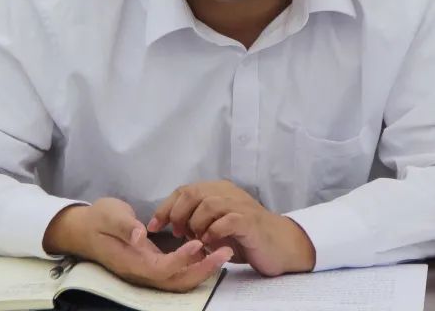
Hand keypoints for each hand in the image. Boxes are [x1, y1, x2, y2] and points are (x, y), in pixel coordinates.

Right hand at [42, 198, 231, 290]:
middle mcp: (141, 272)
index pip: (162, 269)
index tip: (198, 242)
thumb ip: (124, 225)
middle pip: (176, 281)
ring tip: (224, 251)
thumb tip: (139, 233)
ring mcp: (147, 271)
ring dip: (203, 269)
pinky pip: (176, 272)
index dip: (181, 259)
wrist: (83, 228)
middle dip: (203, 269)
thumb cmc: (97, 219)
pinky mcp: (152, 265)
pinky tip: (208, 250)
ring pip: (179, 279)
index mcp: (131, 262)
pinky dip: (194, 265)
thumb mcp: (109, 215)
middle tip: (226, 251)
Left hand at [147, 180, 315, 276]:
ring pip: (207, 204)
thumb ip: (197, 220)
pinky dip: (214, 232)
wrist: (280, 244)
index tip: (154, 226)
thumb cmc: (245, 237)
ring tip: (197, 239)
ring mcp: (239, 205)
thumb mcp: (217, 225)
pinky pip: (226, 220)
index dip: (166, 207)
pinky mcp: (249, 221)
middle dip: (178, 214)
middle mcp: (227, 192)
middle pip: (192, 193)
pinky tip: (212, 241)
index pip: (184, 190)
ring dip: (196, 224)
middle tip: (179, 233)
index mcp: (218, 190)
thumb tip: (172, 225)